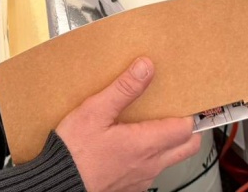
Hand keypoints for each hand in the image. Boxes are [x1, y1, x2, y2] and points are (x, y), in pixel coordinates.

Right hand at [56, 57, 199, 191]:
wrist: (57, 185)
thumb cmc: (74, 152)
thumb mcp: (95, 111)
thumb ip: (123, 89)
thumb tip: (146, 67)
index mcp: (146, 144)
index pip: (186, 129)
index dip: (189, 114)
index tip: (185, 100)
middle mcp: (150, 165)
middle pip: (187, 147)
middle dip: (188, 129)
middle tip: (177, 113)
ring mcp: (141, 179)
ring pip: (170, 160)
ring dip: (170, 144)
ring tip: (152, 125)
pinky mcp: (130, 188)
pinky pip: (151, 171)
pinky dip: (150, 157)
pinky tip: (131, 145)